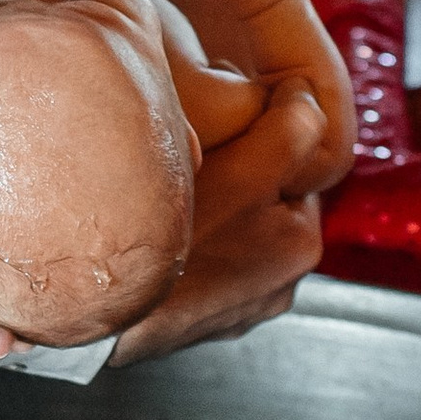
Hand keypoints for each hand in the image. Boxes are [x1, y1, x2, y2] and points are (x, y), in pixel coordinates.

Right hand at [106, 65, 352, 366]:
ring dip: (213, 210)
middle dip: (239, 175)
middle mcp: (281, 283)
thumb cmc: (177, 243)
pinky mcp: (200, 320)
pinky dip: (192, 247)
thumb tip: (310, 99)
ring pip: (232, 232)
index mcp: (303, 243)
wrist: (111, 315)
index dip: (262, 136)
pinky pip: (204, 266)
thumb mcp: (244, 171)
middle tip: (194, 157)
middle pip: (264, 201)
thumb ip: (291, 130)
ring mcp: (240, 307)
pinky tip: (164, 236)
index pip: (296, 168)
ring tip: (175, 196)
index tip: (225, 126)